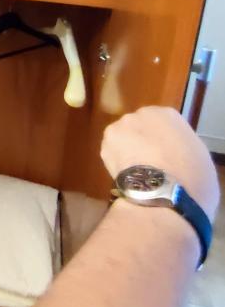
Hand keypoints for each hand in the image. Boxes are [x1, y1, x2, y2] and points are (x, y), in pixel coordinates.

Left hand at [101, 106, 219, 220]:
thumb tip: (176, 154)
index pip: (164, 125)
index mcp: (168, 115)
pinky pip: (112, 153)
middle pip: (141, 128)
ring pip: (124, 139)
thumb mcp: (199, 159)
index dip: (164, 143)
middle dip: (143, 143)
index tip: (167, 157)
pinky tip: (126, 178)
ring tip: (137, 175)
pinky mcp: (106, 143)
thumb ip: (183, 148)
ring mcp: (122, 126)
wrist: (164, 193)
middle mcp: (142, 114)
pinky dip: (117, 164)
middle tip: (150, 165)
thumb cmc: (192, 178)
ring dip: (127, 152)